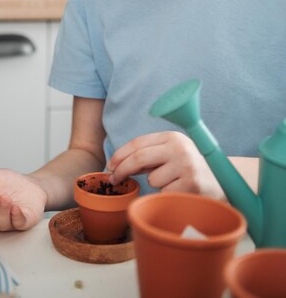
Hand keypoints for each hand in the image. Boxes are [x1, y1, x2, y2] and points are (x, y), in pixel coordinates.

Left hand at [107, 131, 223, 197]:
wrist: (223, 183)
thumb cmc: (190, 169)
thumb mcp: (172, 155)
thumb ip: (149, 156)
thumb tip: (117, 164)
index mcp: (172, 137)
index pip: (138, 143)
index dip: (120, 154)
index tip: (110, 165)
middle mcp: (179, 148)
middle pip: (139, 158)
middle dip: (122, 170)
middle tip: (113, 179)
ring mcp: (186, 166)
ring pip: (152, 180)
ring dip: (156, 185)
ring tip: (174, 183)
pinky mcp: (191, 184)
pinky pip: (164, 193)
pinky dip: (168, 195)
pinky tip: (182, 191)